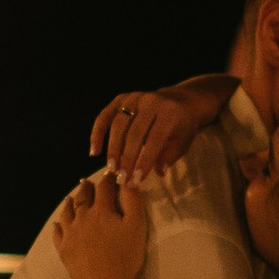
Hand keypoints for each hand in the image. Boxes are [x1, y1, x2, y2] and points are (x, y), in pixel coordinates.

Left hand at [52, 170, 149, 278]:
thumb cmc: (124, 257)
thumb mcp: (136, 226)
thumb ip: (133, 201)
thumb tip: (129, 180)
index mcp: (101, 210)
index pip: (104, 188)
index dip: (109, 179)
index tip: (112, 174)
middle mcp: (82, 217)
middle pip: (82, 197)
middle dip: (87, 188)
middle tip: (88, 183)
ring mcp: (70, 233)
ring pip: (67, 212)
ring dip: (70, 203)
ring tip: (70, 198)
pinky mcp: (63, 248)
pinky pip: (57, 233)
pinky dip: (57, 226)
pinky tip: (57, 224)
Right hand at [90, 72, 233, 186]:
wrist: (181, 100)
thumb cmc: (183, 126)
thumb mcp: (183, 141)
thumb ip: (169, 156)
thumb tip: (157, 172)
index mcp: (170, 113)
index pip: (155, 140)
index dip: (144, 161)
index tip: (136, 181)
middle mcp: (151, 101)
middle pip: (134, 133)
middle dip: (126, 158)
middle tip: (122, 179)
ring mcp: (135, 97)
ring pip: (118, 125)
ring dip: (113, 149)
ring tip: (112, 169)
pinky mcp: (122, 97)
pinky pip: (106, 115)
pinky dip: (97, 133)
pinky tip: (95, 151)